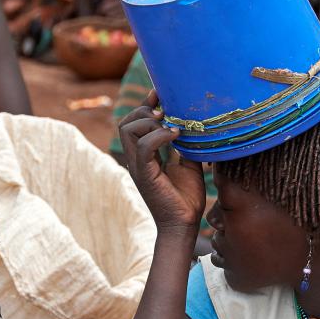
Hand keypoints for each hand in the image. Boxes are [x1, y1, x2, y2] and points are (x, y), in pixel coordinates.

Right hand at [119, 91, 205, 235]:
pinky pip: (144, 147)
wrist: (184, 224)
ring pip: (128, 130)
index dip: (144, 106)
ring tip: (171, 127)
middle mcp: (137, 159)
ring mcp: (139, 166)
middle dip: (144, 111)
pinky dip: (159, 136)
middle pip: (126, 123)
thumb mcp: (189, 165)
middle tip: (165, 113)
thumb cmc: (186, 199)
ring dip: (149, 122)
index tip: (160, 94)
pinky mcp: (145, 174)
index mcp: (144, 156)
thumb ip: (186, 146)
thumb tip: (194, 128)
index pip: (134, 123)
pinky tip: (175, 136)